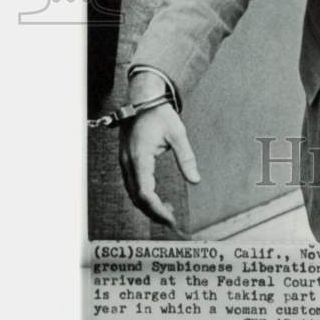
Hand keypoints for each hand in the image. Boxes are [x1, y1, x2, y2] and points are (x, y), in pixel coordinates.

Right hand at [119, 103, 199, 227]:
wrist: (143, 98)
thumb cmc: (161, 114)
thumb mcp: (178, 134)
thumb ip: (186, 158)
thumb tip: (196, 180)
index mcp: (140, 157)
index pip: (145, 193)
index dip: (157, 209)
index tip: (172, 218)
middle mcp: (127, 162)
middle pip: (137, 198)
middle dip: (153, 212)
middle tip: (173, 221)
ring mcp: (124, 161)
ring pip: (132, 193)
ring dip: (148, 205)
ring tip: (168, 210)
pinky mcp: (125, 160)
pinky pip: (131, 185)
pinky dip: (143, 195)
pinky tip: (157, 197)